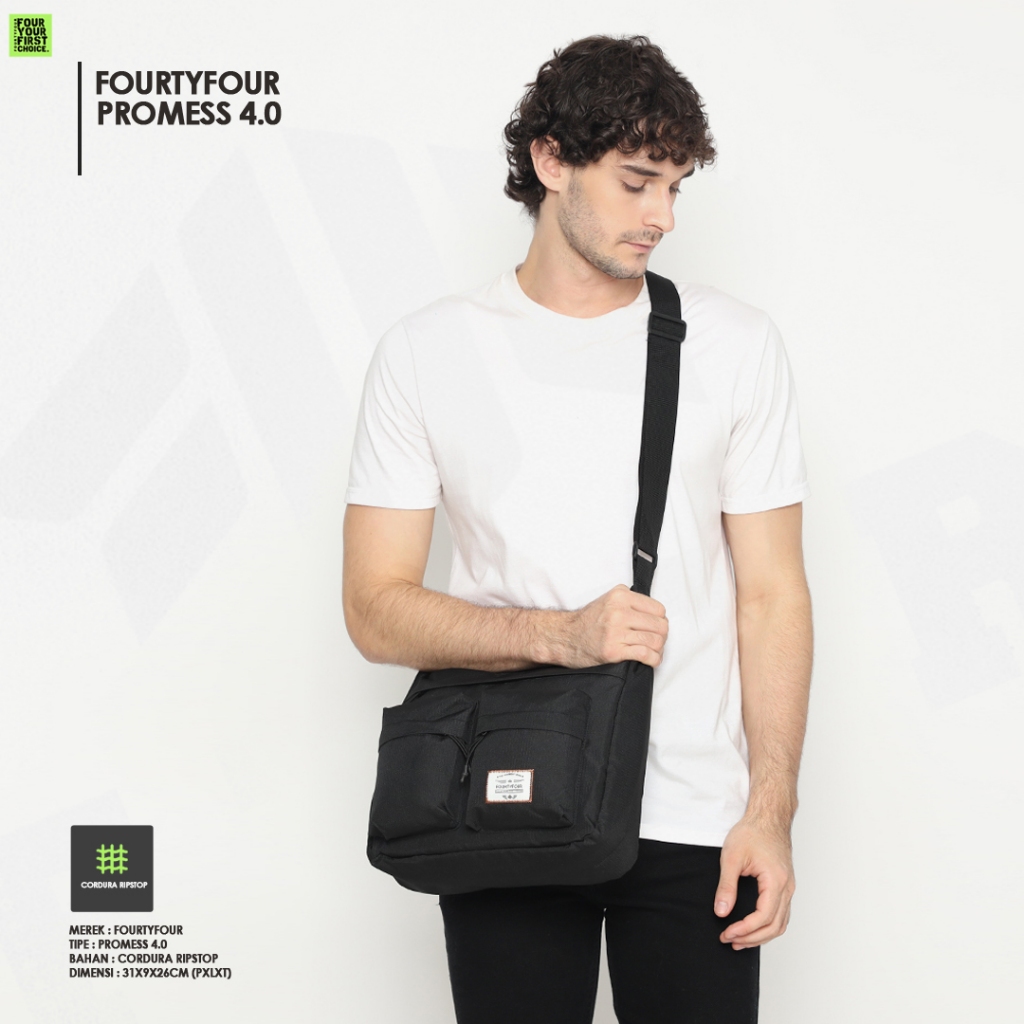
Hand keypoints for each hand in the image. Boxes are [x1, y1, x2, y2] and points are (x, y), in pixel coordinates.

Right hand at [565, 584, 667, 667]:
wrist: (565, 637)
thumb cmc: (587, 622)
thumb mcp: (608, 601)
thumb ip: (631, 603)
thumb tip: (656, 616)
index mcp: (620, 596)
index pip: (658, 609)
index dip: (660, 620)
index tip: (654, 627)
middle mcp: (618, 611)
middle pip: (660, 625)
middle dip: (662, 636)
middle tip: (655, 642)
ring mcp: (615, 631)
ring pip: (655, 640)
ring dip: (658, 650)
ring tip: (653, 652)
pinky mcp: (613, 650)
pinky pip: (645, 654)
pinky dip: (653, 660)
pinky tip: (651, 660)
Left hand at [714, 816, 795, 949]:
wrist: (767, 817)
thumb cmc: (751, 832)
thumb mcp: (732, 857)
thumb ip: (726, 886)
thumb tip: (721, 912)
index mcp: (776, 881)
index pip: (763, 917)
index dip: (745, 930)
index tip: (727, 933)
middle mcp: (787, 888)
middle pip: (774, 926)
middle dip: (751, 938)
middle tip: (730, 940)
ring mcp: (788, 887)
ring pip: (780, 923)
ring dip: (761, 936)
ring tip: (740, 940)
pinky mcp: (785, 886)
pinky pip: (781, 914)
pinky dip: (768, 926)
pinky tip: (753, 928)